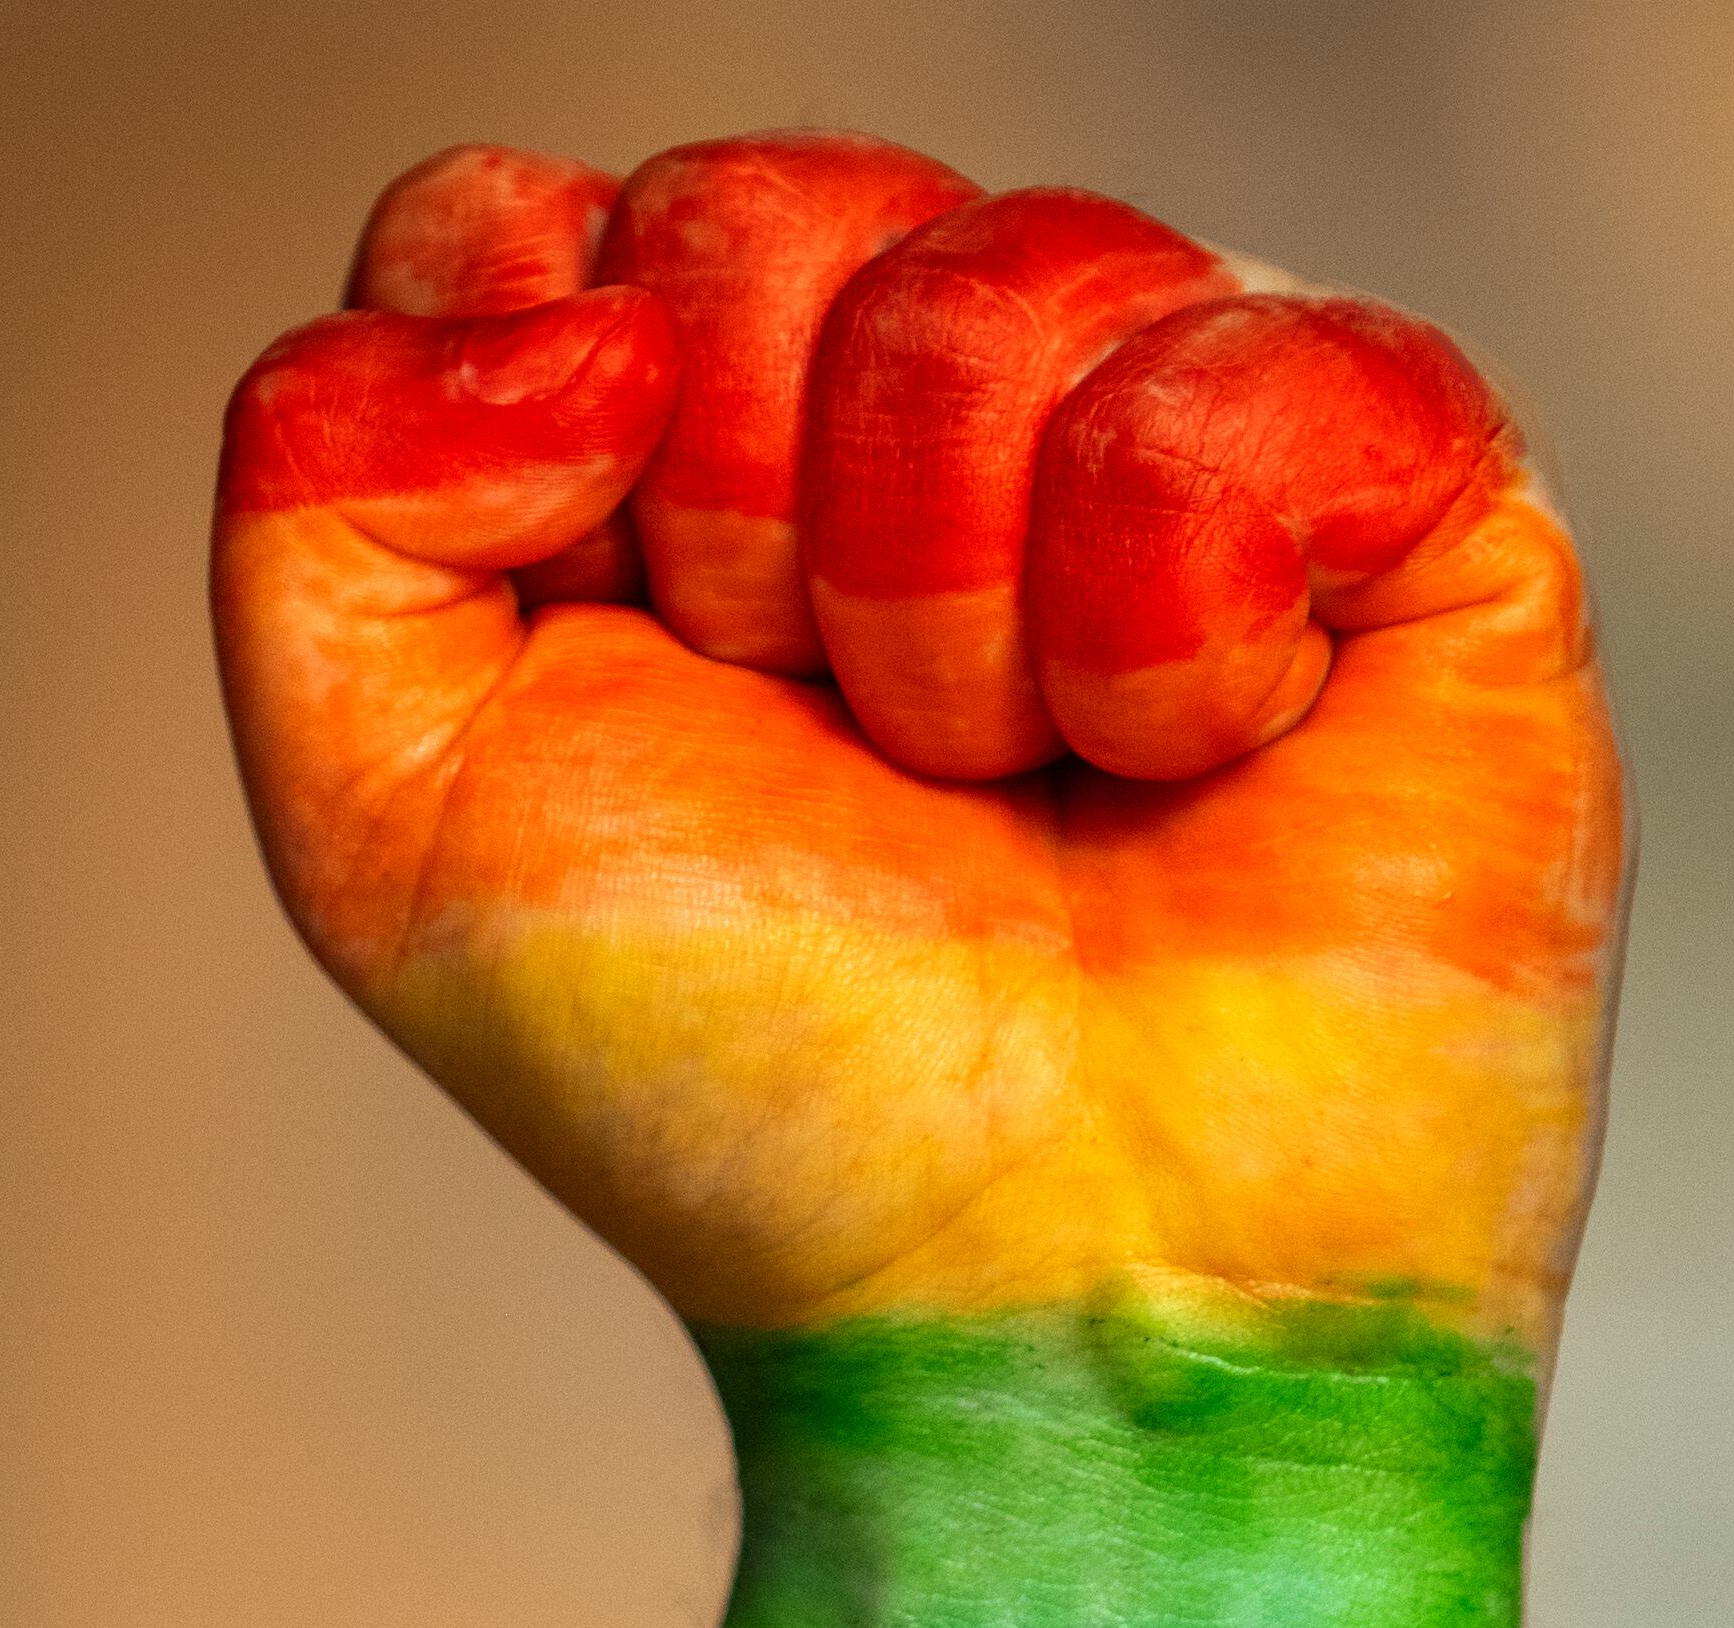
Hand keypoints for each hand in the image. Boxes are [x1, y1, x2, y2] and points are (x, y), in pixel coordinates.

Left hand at [213, 132, 1621, 1343]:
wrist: (1040, 1308)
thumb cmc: (745, 1093)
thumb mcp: (385, 815)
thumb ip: (320, 476)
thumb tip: (568, 285)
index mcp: (667, 464)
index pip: (539, 225)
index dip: (548, 428)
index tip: (626, 656)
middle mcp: (917, 411)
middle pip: (751, 213)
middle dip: (744, 529)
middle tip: (841, 761)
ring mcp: (1169, 427)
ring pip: (1002, 274)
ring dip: (951, 608)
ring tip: (1016, 792)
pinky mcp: (1413, 490)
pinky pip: (1257, 365)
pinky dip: (1175, 619)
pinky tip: (1199, 763)